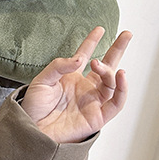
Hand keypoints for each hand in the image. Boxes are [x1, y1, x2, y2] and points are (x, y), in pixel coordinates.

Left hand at [21, 28, 131, 142]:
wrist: (32, 130)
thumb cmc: (34, 107)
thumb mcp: (42, 80)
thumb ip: (59, 66)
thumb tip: (80, 58)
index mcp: (71, 77)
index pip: (85, 55)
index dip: (92, 41)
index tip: (100, 29)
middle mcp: (85, 88)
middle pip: (106, 66)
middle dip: (117, 49)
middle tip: (126, 34)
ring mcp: (92, 102)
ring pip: (111, 84)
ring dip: (110, 71)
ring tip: (100, 65)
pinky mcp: (97, 117)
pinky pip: (116, 104)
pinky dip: (122, 90)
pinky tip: (120, 77)